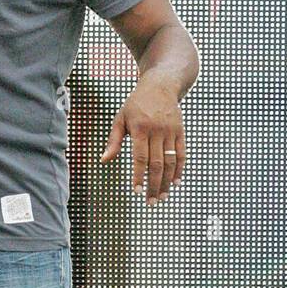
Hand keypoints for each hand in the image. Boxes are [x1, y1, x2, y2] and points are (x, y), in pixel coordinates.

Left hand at [100, 73, 185, 204]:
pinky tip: (176, 182)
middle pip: (156, 163)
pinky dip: (179, 169)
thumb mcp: (120, 118)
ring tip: (162, 197)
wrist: (161, 85)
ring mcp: (171, 131)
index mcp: (139, 128)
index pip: (139, 157)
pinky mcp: (181, 131)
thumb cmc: (136, 104)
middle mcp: (157, 131)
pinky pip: (181, 153)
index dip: (139, 176)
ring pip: (170, 161)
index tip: (136, 191)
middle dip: (153, 185)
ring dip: (167, 182)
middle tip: (151, 202)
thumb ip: (113, 141)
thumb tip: (104, 160)